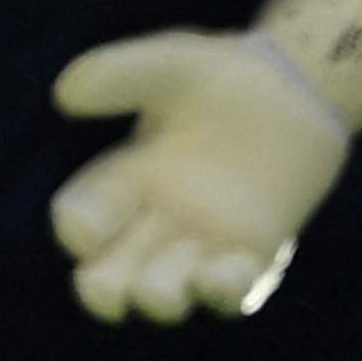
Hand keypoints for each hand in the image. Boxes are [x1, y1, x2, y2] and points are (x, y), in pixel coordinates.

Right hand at [47, 0, 361, 321]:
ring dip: (160, 298)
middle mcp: (158, 219)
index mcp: (126, 177)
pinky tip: (225, 273)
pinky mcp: (255, 256)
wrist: (297, 90)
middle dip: (102, 292)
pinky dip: (223, 292)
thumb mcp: (173, 63)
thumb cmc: (223, 75)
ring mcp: (206, 243)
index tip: (82, 230)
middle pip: (112, 273)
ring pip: (168, 293)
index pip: (84, 216)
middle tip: (105, 294)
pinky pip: (233, 293)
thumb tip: (64, 95)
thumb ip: (123, 74)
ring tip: (163, 292)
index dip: (78, 229)